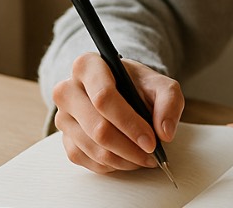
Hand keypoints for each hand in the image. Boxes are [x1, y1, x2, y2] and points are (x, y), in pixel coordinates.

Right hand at [52, 52, 183, 173]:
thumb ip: (169, 102)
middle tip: (152, 154)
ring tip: (144, 157)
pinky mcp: (65, 139)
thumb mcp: (161, 84)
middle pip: (98, 128)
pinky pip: (87, 160)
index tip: (151, 140)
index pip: (104, 98)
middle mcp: (68, 90)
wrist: (122, 91)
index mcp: (88, 66)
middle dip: (130, 147)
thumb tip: (164, 132)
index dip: (130, 123)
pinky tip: (127, 158)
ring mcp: (63, 116)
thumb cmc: (137, 85)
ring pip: (93, 148)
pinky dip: (112, 165)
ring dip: (124, 159)